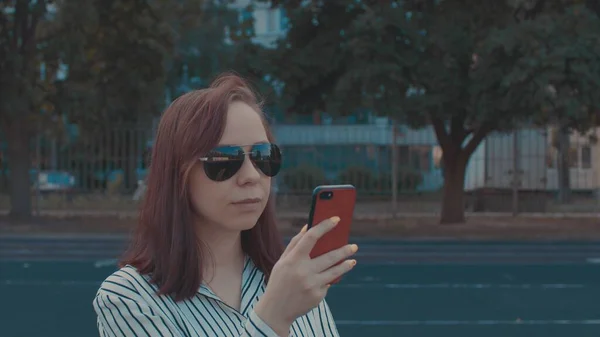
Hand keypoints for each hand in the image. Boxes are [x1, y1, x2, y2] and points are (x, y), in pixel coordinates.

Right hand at [254, 216, 357, 335]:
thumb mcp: (281, 262)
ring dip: (346, 265)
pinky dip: (327, 281)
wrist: (276, 310)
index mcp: (293, 260)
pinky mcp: (318, 296)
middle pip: (329, 256)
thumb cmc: (279, 281)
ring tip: (352, 260)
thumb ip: (294, 244)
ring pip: (335, 271)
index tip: (336, 220)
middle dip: (344, 250)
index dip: (324, 226)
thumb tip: (308, 227)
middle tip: (354, 246)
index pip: (311, 237)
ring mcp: (312, 285)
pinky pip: (327, 284)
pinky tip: (325, 281)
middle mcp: (304, 271)